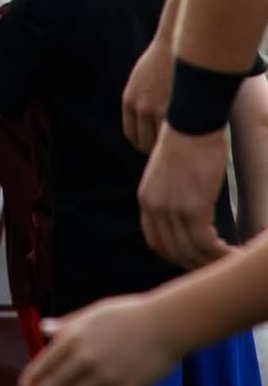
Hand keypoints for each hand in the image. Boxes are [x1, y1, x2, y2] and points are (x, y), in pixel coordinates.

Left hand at [19, 296, 183, 385]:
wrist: (162, 325)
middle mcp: (86, 355)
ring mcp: (104, 373)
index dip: (34, 374)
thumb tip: (43, 328)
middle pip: (56, 380)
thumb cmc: (127, 315)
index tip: (23, 385)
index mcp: (76, 333)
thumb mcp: (92, 313)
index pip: (48, 359)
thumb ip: (67, 324)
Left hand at [122, 34, 174, 152]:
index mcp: (130, 100)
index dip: (144, 144)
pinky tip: (193, 144)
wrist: (179, 44)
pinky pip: (178, 137)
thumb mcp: (143, 79)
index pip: (133, 135)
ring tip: (184, 153)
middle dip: (158, 151)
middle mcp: (140, 107)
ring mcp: (159, 110)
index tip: (155, 148)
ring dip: (173, 150)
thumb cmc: (164, 61)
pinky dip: (184, 143)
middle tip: (173, 154)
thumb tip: (150, 124)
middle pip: (145, 144)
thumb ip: (142, 100)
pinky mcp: (178, 110)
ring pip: (163, 144)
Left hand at [137, 122, 230, 268]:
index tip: (198, 259)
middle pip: (176, 253)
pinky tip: (238, 253)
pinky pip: (208, 245)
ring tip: (233, 261)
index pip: (158, 243)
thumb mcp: (172, 173)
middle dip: (198, 263)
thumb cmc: (189, 141)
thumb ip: (175, 196)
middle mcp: (155, 208)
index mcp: (147, 199)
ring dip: (214, 262)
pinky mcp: (193, 208)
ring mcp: (171, 210)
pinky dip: (223, 255)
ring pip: (193, 253)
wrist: (191, 120)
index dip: (178, 256)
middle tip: (221, 265)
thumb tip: (196, 217)